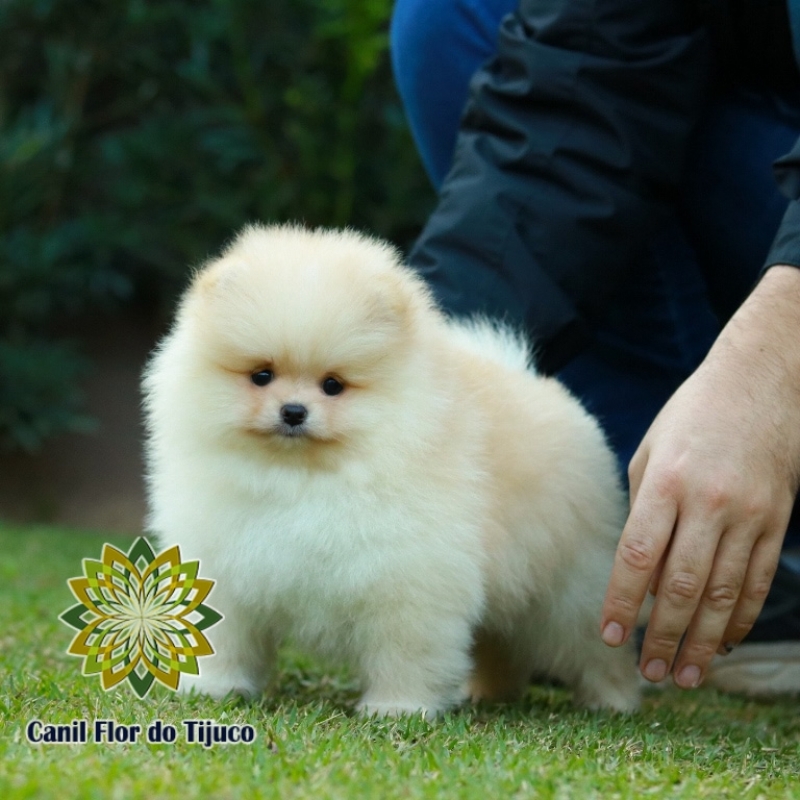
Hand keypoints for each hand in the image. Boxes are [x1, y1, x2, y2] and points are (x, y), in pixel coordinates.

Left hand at [600, 266, 799, 688]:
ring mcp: (748, 514)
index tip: (608, 635)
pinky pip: (757, 580)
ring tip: (684, 675)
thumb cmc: (692, 414)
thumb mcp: (651, 450)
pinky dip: (740, 617)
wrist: (762, 380)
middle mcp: (707, 503)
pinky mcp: (777, 520)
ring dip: (701, 640)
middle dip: (662, 636)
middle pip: (680, 585)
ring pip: (722, 593)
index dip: (621, 602)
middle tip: (649, 672)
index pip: (637, 556)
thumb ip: (642, 506)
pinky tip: (723, 642)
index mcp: (665, 482)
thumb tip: (634, 564)